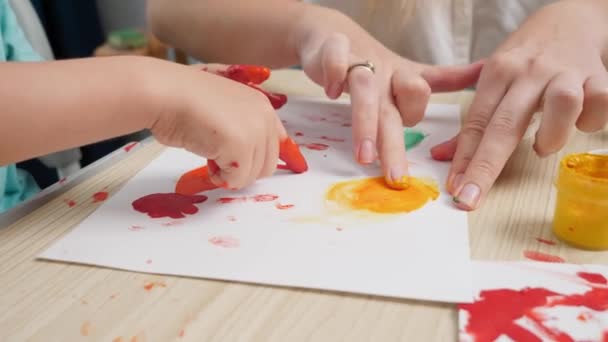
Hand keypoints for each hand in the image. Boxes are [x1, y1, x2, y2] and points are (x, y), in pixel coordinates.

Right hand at [148, 62, 283, 189]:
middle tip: (220, 161)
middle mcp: (264, 117)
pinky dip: (219, 177)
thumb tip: (249, 156)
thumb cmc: (182, 100)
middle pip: (268, 164)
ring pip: (252, 175)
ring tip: (209, 155)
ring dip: (229, 173)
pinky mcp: (242, 148)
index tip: (262, 166)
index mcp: (262, 105)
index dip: (265, 158)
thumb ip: (241, 126)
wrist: (165, 94)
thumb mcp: (222, 108)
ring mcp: (255, 132)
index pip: (279, 142)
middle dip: (245, 169)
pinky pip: (236, 180)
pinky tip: (206, 160)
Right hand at [294, 27, 482, 186]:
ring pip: (366, 89)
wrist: (331, 34)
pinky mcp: (332, 50)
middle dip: (395, 144)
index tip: (404, 156)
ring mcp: (359, 61)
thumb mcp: (409, 72)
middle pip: (393, 103)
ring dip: (366, 122)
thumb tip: (482, 72)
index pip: (420, 93)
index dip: (415, 115)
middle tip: (397, 178)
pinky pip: (335, 59)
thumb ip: (444, 78)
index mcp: (404, 77)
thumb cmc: (372, 63)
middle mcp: (384, 72)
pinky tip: (331, 92)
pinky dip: (335, 71)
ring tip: (364, 156)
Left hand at [433, 0, 607, 209]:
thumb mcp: (492, 79)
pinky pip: (600, 102)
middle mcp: (528, 72)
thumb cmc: (526, 57)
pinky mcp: (598, 74)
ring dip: (551, 136)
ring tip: (542, 147)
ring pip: (561, 104)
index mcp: (497, 73)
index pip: (476, 122)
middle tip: (471, 197)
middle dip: (485, 166)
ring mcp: (564, 72)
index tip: (454, 189)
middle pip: (504, 123)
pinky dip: (591, 121)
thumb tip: (441, 157)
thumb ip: (472, 123)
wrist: (570, 17)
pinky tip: (579, 124)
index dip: (463, 159)